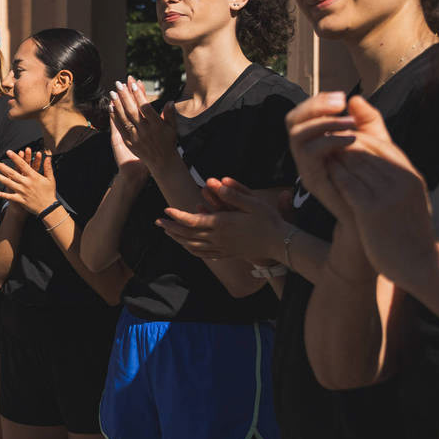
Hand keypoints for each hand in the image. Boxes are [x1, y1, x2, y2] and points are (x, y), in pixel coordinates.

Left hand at [0, 149, 58, 215]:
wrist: (48, 208)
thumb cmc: (49, 192)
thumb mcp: (50, 179)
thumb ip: (48, 167)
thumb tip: (48, 157)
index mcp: (33, 176)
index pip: (23, 164)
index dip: (15, 158)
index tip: (8, 152)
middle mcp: (26, 183)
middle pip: (11, 173)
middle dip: (1, 166)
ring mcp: (22, 191)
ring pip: (8, 183)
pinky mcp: (20, 199)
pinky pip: (10, 196)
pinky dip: (3, 195)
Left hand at [109, 77, 176, 170]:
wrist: (162, 162)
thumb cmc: (168, 142)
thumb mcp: (172, 128)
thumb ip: (170, 115)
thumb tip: (169, 102)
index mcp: (157, 125)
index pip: (146, 107)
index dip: (139, 95)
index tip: (134, 84)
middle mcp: (146, 131)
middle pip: (133, 111)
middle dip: (125, 96)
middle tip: (119, 84)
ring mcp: (136, 137)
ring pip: (125, 118)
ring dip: (118, 105)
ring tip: (113, 93)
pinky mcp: (129, 142)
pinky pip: (120, 128)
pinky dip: (115, 117)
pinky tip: (111, 108)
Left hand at [158, 177, 285, 262]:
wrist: (281, 244)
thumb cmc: (269, 221)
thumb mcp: (254, 203)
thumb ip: (234, 194)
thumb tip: (218, 183)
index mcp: (222, 224)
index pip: (192, 221)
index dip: (177, 216)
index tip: (165, 209)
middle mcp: (218, 238)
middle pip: (188, 235)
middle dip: (171, 228)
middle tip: (158, 221)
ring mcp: (222, 248)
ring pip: (193, 246)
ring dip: (178, 239)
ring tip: (168, 232)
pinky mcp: (227, 253)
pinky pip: (204, 254)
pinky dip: (191, 250)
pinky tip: (187, 247)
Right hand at [286, 93, 386, 224]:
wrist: (372, 215)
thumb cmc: (373, 180)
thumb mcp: (375, 143)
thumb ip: (368, 121)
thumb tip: (355, 98)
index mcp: (316, 142)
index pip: (304, 114)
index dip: (318, 101)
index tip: (342, 98)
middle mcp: (305, 153)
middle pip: (292, 120)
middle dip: (315, 107)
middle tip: (340, 103)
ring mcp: (305, 167)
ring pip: (296, 134)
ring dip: (323, 122)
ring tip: (350, 123)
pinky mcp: (312, 179)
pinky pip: (309, 153)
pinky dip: (328, 140)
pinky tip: (351, 138)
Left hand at [327, 135, 437, 283]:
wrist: (421, 265)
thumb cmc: (413, 235)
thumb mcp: (414, 200)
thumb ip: (400, 181)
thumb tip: (384, 166)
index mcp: (412, 176)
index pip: (384, 146)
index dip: (361, 140)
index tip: (344, 138)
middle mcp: (402, 181)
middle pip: (367, 152)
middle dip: (345, 145)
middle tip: (325, 140)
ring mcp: (388, 194)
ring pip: (355, 165)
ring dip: (336, 157)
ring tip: (321, 152)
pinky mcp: (371, 210)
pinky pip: (347, 184)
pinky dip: (334, 175)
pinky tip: (323, 172)